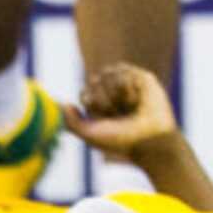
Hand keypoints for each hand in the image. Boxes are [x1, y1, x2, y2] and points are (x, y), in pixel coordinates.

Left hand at [64, 62, 181, 157]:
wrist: (149, 140)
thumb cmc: (122, 141)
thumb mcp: (90, 135)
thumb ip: (71, 123)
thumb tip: (63, 105)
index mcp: (103, 107)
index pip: (85, 92)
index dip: (91, 101)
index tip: (102, 115)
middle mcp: (115, 95)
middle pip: (94, 81)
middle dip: (103, 98)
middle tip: (117, 113)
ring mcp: (129, 85)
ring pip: (108, 73)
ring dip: (115, 93)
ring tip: (128, 106)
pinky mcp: (143, 78)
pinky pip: (124, 70)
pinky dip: (127, 86)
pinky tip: (137, 98)